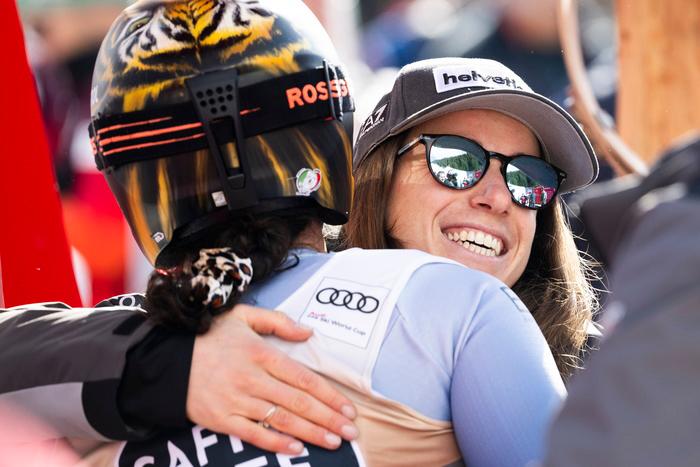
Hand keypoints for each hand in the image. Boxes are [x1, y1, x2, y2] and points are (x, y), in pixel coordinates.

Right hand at [187, 304, 358, 454]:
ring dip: (311, 433)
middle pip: (298, 402)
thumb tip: (308, 333)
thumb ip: (278, 322)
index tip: (349, 408)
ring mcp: (237, 400)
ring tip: (335, 442)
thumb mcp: (243, 317)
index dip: (329, 395)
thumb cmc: (208, 336)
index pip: (303, 377)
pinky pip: (254, 435)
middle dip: (329, 419)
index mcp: (261, 353)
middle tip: (351, 432)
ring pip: (282, 420)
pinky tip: (297, 450)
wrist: (165, 359)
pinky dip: (276, 444)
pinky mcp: (221, 419)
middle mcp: (252, 378)